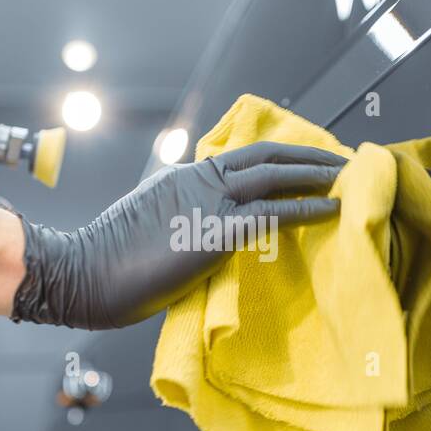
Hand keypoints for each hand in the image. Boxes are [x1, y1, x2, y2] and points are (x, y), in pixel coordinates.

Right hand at [13, 141, 345, 328]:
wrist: (82, 275)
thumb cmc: (110, 266)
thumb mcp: (149, 228)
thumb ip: (179, 221)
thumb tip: (200, 234)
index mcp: (182, 177)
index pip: (241, 160)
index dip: (278, 158)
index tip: (306, 162)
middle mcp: (198, 180)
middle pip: (265, 156)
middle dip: (308, 155)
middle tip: (341, 159)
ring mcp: (207, 202)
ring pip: (275, 175)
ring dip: (317, 173)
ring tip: (348, 177)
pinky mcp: (215, 231)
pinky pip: (274, 214)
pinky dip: (309, 208)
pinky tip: (334, 210)